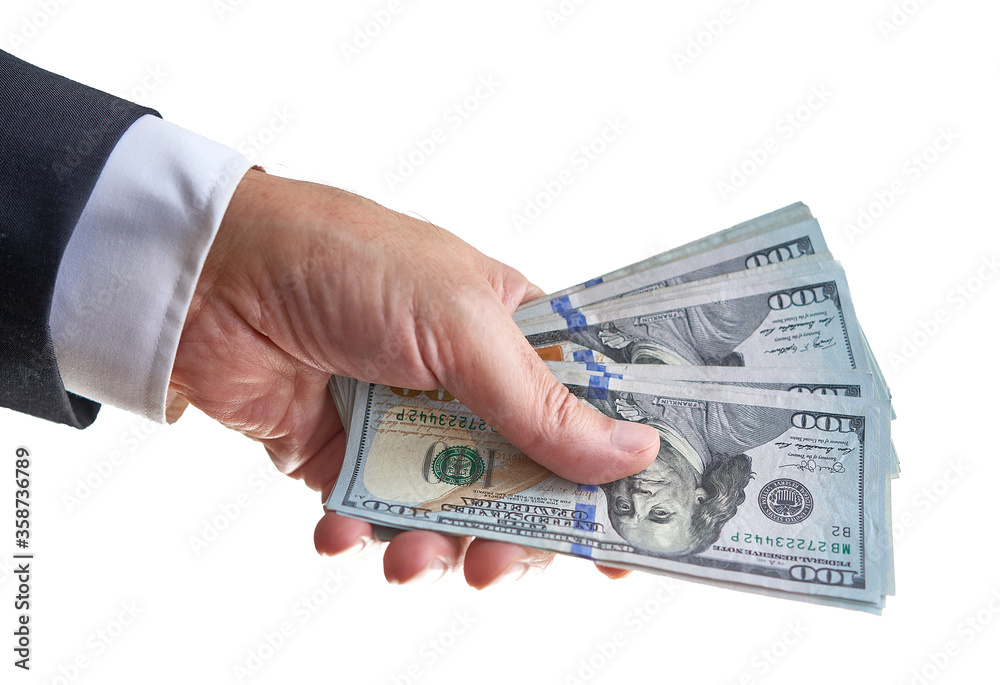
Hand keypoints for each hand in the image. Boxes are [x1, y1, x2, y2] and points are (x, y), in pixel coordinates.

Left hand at [169, 169, 658, 586]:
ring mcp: (404, 422)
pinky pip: (372, 516)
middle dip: (512, 533)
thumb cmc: (349, 265)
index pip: (583, 412)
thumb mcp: (463, 328)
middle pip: (520, 481)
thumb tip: (636, 455)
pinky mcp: (344, 454)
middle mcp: (465, 384)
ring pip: (449, 511)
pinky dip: (360, 536)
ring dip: (434, 548)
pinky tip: (340, 533)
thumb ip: (544, 405)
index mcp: (511, 335)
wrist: (213, 277)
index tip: (622, 542)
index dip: (606, 477)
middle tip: (494, 567)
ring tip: (408, 563)